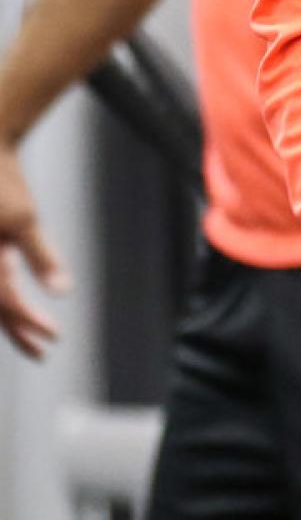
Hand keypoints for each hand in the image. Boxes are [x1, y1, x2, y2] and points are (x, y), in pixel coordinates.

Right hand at [0, 140, 70, 357]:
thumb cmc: (2, 183)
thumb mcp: (25, 218)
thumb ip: (41, 256)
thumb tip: (62, 290)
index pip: (6, 303)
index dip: (28, 323)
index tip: (52, 336)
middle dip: (18, 330)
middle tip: (42, 350)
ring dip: (7, 320)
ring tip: (29, 337)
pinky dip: (2, 298)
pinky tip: (11, 307)